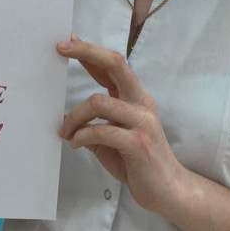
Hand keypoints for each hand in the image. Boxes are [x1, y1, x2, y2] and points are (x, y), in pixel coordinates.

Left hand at [57, 35, 185, 214]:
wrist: (167, 190)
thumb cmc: (137, 162)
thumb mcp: (113, 137)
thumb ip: (95, 123)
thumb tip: (64, 116)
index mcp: (135, 97)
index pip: (112, 65)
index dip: (89, 51)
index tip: (67, 40)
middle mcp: (141, 102)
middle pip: (115, 64)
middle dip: (86, 52)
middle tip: (61, 48)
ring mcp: (141, 121)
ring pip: (98, 102)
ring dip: (74, 117)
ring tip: (65, 131)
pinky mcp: (138, 142)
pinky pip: (101, 131)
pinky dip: (81, 136)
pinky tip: (75, 144)